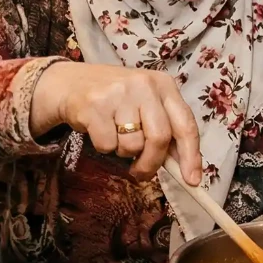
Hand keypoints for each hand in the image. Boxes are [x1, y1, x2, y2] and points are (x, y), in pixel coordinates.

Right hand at [29, 62, 203, 182]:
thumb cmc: (115, 100)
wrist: (69, 83)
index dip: (191, 156)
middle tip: (140, 172)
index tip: (193, 180)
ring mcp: (119, 93)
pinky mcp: (94, 105)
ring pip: (132, 145)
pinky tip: (98, 130)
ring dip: (123, 152)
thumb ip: (165, 131)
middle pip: (159, 138)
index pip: (185, 124)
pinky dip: (104, 147)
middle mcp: (144, 84)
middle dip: (151, 163)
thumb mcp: (145, 105)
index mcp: (164, 84)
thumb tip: (184, 170)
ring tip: (115, 135)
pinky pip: (107, 145)